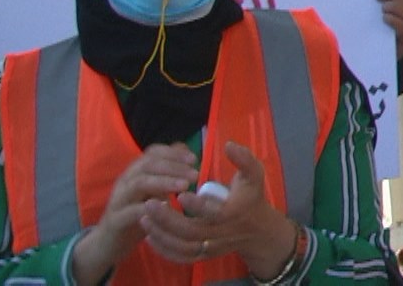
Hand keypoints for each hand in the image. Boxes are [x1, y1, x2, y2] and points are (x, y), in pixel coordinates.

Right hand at [69, 144, 199, 281]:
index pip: (153, 152)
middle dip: (173, 166)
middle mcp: (126, 181)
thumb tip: (188, 158)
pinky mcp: (115, 220)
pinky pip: (130, 211)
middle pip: (147, 164)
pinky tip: (166, 208)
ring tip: (185, 186)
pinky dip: (148, 208)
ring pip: (138, 183)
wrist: (109, 243)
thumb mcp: (155, 193)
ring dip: (164, 182)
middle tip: (195, 174)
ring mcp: (118, 200)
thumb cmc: (138, 215)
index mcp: (136, 172)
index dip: (173, 153)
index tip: (194, 159)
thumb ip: (168, 176)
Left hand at [149, 142, 300, 277]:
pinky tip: (150, 235)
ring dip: (162, 235)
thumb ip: (243, 159)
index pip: (214, 213)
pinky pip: (181, 257)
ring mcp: (211, 247)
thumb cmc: (252, 196)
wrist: (257, 230)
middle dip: (168, 219)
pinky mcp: (203, 256)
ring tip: (144, 218)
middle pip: (191, 233)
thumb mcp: (254, 175)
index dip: (197, 206)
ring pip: (183, 247)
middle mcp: (221, 233)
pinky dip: (164, 249)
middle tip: (149, 203)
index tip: (180, 194)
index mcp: (233, 213)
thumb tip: (228, 145)